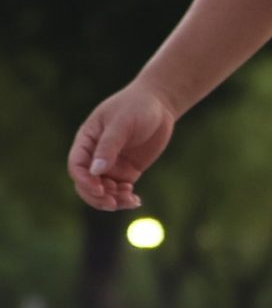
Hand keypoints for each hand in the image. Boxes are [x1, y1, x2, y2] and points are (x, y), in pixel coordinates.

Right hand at [68, 82, 177, 211]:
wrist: (159, 105)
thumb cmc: (136, 107)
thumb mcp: (122, 124)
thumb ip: (108, 147)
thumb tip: (96, 172)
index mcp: (86, 140)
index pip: (77, 166)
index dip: (84, 181)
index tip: (99, 190)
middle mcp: (95, 155)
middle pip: (87, 183)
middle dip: (97, 196)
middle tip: (113, 203)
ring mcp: (112, 164)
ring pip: (104, 190)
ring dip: (113, 200)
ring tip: (130, 200)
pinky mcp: (128, 170)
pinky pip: (121, 190)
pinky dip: (125, 198)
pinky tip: (136, 199)